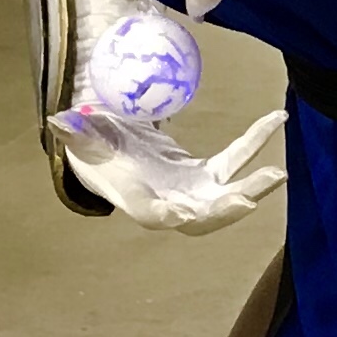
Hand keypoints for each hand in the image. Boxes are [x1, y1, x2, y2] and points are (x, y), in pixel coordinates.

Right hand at [56, 105, 285, 231]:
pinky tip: (277, 118)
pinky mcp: (209, 176)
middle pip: (202, 217)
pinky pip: (236, 160)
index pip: (152, 215)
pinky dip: (255, 142)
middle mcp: (174, 205)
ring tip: (278, 173)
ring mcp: (195, 193)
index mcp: (140, 201)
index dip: (165, 216)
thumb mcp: (87, 143)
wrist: (118, 158)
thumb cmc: (99, 153)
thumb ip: (78, 134)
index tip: (178, 216)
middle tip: (249, 202)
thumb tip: (58, 122)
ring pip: (228, 195)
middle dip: (225, 212)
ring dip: (253, 186)